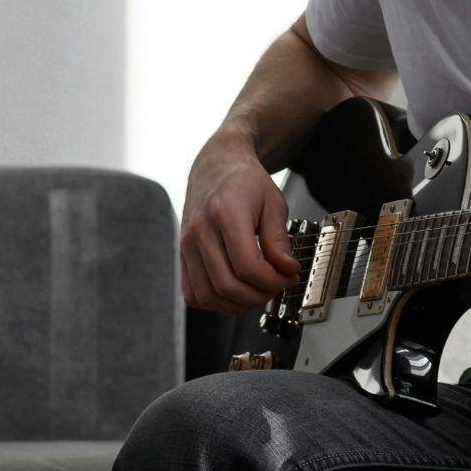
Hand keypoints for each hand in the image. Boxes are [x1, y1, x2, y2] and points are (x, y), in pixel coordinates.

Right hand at [180, 129, 302, 312]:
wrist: (216, 166)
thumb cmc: (245, 181)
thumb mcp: (273, 202)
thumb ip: (279, 238)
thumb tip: (287, 270)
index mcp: (224, 213)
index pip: (247, 266)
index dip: (273, 280)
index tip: (289, 276)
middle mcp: (199, 230)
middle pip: (227, 285)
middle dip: (259, 295)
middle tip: (277, 285)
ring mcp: (186, 245)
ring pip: (208, 296)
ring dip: (238, 304)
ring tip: (258, 291)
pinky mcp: (182, 255)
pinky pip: (193, 294)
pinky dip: (216, 302)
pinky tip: (235, 292)